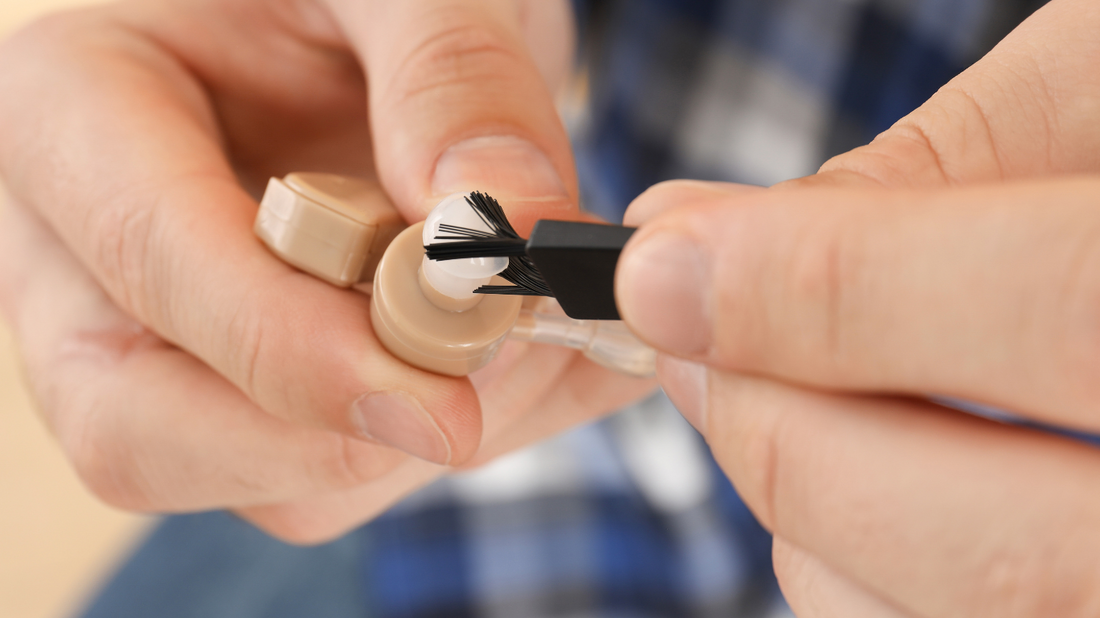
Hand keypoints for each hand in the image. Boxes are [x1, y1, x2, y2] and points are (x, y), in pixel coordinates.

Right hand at [0, 0, 653, 542]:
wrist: (385, 21)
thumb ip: (453, 79)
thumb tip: (501, 229)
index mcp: (80, 116)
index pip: (151, 268)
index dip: (297, 353)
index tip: (446, 396)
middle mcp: (92, 257)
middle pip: (148, 433)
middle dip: (341, 434)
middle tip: (494, 376)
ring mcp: (173, 345)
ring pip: (268, 482)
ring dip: (427, 438)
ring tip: (537, 329)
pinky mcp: (261, 398)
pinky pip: (350, 474)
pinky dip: (469, 434)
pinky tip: (535, 357)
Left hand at [617, 0, 1099, 614]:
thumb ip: (951, 167)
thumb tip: (718, 245)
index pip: (1056, 306)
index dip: (824, 287)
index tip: (659, 264)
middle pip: (1001, 536)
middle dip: (786, 429)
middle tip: (683, 328)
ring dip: (815, 519)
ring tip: (775, 394)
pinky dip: (869, 582)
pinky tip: (868, 487)